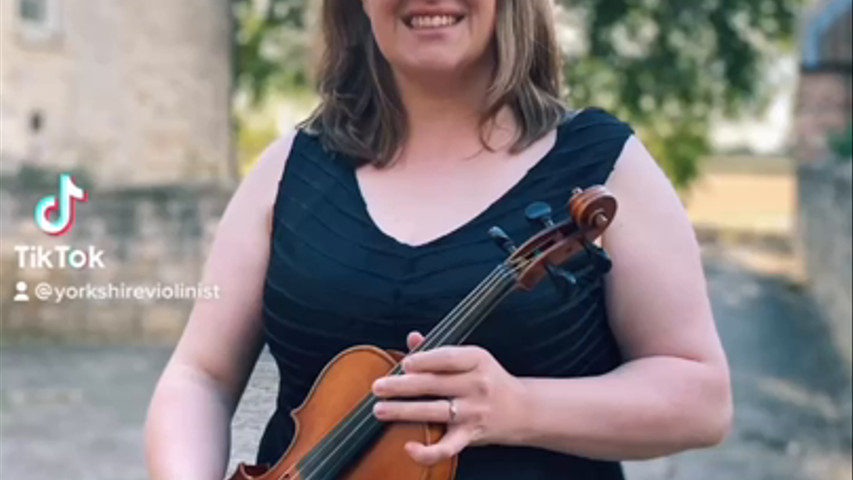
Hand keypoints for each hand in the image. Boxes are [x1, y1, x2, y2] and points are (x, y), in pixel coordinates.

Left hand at [372, 332, 528, 465]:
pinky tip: (408, 447)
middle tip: (378, 387)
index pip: (447, 358)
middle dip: (402, 386)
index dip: (424, 361)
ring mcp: (474, 412)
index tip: (404, 364)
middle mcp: (477, 385)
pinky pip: (448, 447)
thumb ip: (440, 350)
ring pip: (435, 412)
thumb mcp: (472, 358)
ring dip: (403, 411)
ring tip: (379, 410)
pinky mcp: (471, 435)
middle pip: (434, 384)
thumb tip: (412, 338)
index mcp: (477, 359)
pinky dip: (427, 451)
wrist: (523, 410)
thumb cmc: (489, 379)